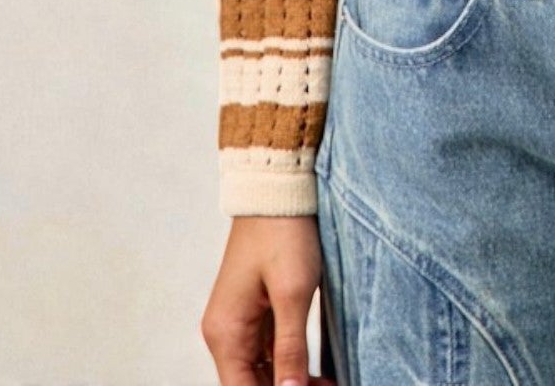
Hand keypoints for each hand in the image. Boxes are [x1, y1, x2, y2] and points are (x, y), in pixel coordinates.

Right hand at [201, 214, 331, 385]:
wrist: (277, 187)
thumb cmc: (283, 231)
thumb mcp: (294, 292)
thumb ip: (290, 349)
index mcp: (226, 333)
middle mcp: (225, 332)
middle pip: (252, 384)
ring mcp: (238, 322)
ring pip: (262, 372)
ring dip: (292, 382)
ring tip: (329, 383)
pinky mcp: (254, 311)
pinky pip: (268, 352)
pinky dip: (290, 365)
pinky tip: (317, 372)